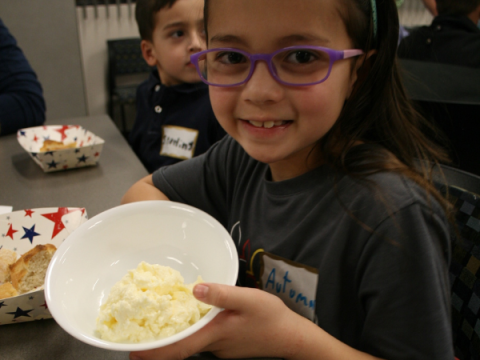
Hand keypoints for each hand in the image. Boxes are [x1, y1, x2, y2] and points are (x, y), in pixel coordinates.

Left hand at [129, 283, 304, 359]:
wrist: (291, 337)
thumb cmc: (271, 317)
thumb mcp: (248, 299)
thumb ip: (221, 294)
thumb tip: (195, 288)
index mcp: (214, 334)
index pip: (177, 349)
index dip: (153, 353)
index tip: (133, 353)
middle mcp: (213, 345)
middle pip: (180, 348)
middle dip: (158, 346)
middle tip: (137, 339)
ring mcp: (220, 348)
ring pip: (191, 344)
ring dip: (174, 338)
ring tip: (158, 325)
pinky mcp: (227, 345)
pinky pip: (203, 339)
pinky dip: (191, 333)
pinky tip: (192, 320)